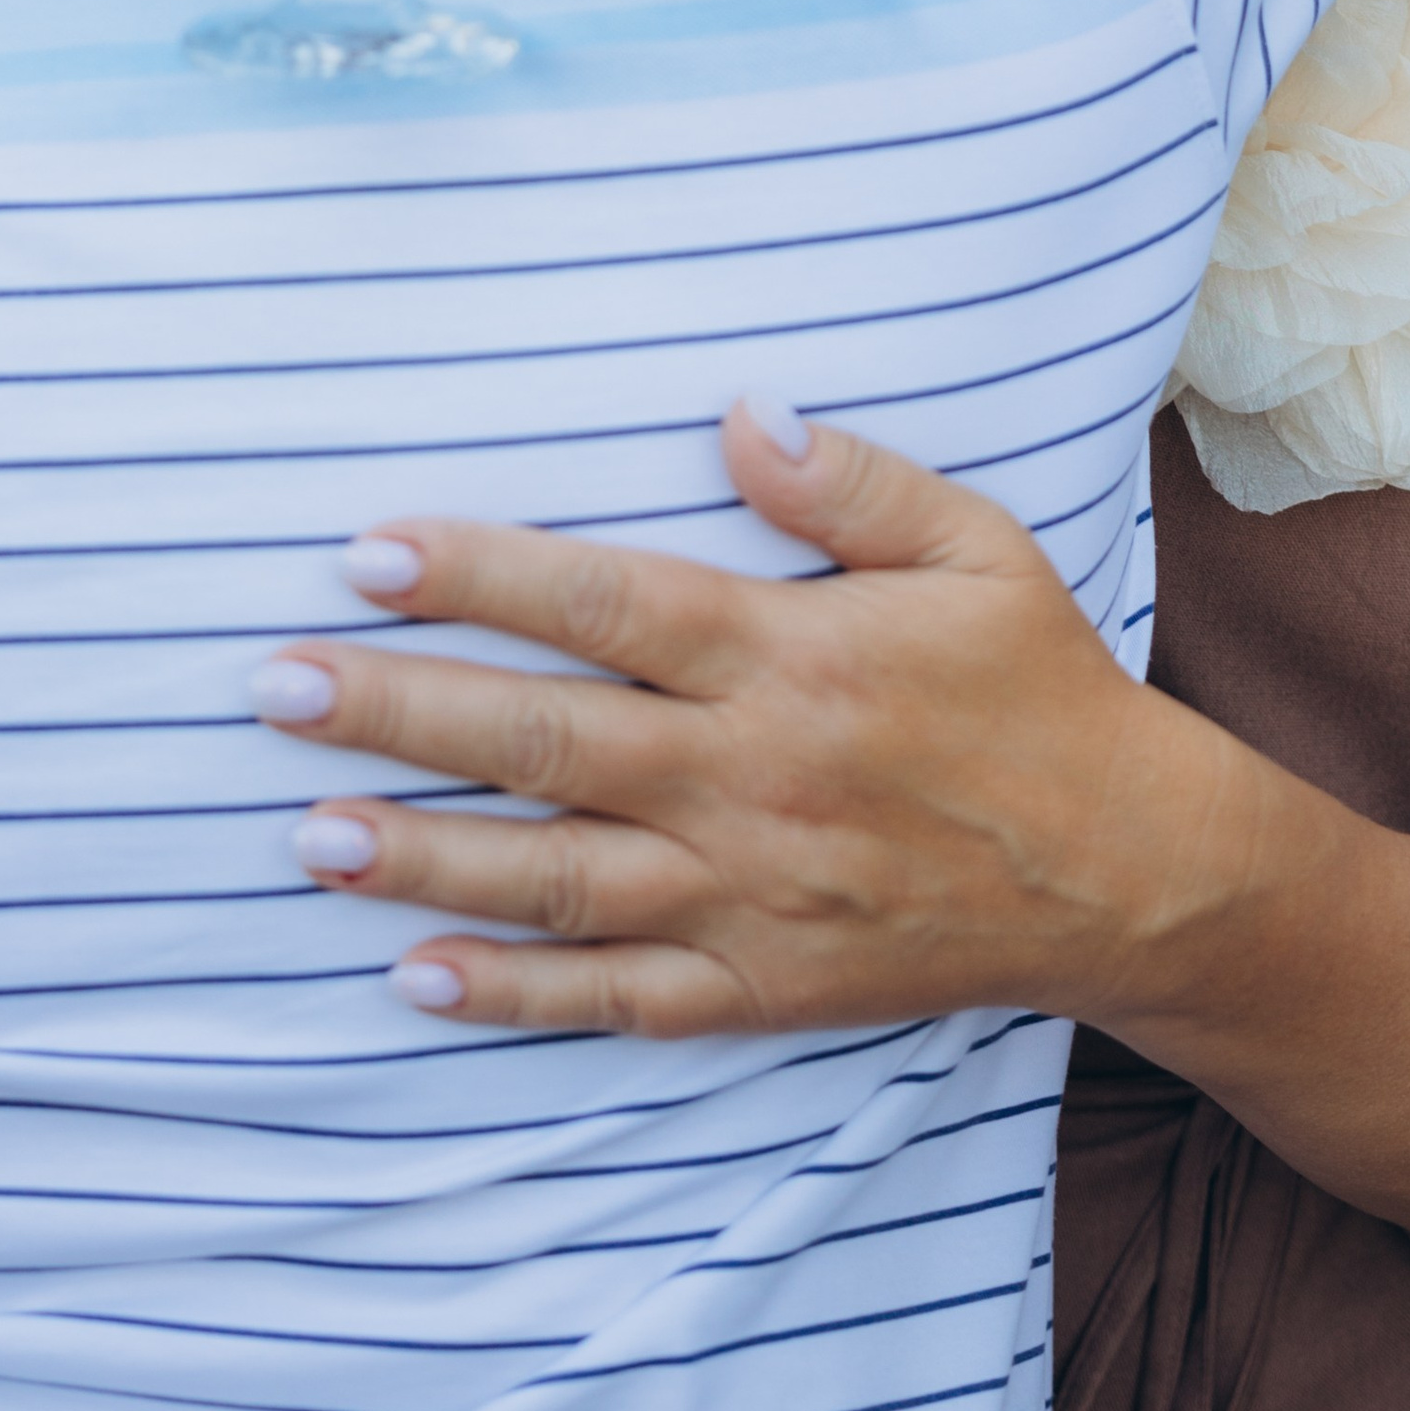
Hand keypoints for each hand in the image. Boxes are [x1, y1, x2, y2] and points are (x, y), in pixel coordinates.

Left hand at [252, 404, 1220, 1035]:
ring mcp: (751, 896)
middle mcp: (754, 779)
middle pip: (549, 743)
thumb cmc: (1040, 689)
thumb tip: (737, 412)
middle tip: (278, 688)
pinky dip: (516, 995)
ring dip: (424, 859)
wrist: (1130, 870)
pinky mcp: (763, 985)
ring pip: (558, 878)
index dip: (482, 577)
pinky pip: (619, 998)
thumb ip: (852, 481)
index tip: (367, 550)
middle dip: (402, 713)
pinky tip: (417, 977)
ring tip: (304, 835)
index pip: (608, 605)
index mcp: (795, 658)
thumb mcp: (977, 548)